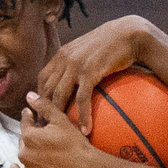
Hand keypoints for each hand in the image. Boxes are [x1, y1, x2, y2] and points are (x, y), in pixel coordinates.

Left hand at [16, 91, 106, 167]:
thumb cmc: (75, 145)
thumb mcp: (61, 121)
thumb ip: (43, 106)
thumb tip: (29, 95)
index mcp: (29, 137)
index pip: (24, 123)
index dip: (28, 117)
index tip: (30, 114)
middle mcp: (25, 154)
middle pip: (23, 140)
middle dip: (30, 135)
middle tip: (41, 134)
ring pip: (24, 156)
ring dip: (29, 151)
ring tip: (39, 148)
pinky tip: (14, 167)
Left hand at [37, 15, 151, 131]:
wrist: (128, 34)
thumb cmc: (111, 44)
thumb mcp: (87, 51)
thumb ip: (76, 63)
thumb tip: (74, 80)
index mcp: (62, 54)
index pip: (43, 78)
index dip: (39, 97)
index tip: (43, 113)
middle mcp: (64, 59)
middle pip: (48, 90)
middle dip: (44, 111)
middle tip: (49, 129)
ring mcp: (76, 65)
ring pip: (60, 96)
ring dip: (59, 117)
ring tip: (61, 133)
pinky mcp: (90, 71)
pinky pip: (82, 99)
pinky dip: (82, 116)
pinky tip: (85, 130)